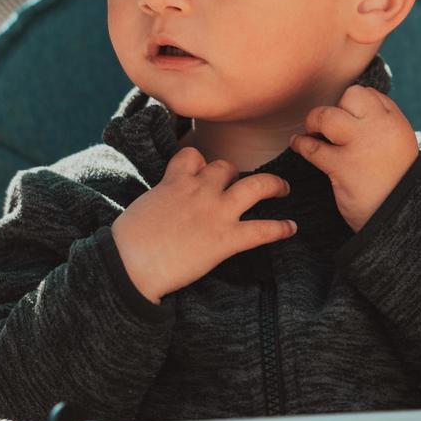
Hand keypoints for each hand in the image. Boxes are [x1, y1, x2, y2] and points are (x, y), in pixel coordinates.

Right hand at [111, 148, 294, 303]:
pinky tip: (291, 228)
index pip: (194, 156)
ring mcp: (216, 212)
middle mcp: (200, 190)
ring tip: (283, 189)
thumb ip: (163, 197)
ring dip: (273, 186)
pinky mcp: (226, 239)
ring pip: (256, 186)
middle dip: (234, 174)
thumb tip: (166, 204)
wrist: (130, 263)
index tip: (204, 170)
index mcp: (175, 180)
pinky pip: (262, 229)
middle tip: (241, 184)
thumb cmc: (128, 240)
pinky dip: (280, 228)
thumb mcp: (144, 205)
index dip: (201, 163)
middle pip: (226, 167)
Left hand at [290, 85, 418, 232]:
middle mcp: (380, 129)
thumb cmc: (394, 181)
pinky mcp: (342, 167)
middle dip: (335, 108)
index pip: (369, 94)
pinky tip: (299, 145)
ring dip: (314, 122)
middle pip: (350, 96)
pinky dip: (301, 144)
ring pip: (327, 117)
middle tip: (329, 126)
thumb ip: (381, 124)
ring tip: (312, 132)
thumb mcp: (399, 145)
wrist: (398, 217)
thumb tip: (350, 105)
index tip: (347, 118)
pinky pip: (313, 147)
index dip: (353, 104)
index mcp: (395, 123)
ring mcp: (360, 146)